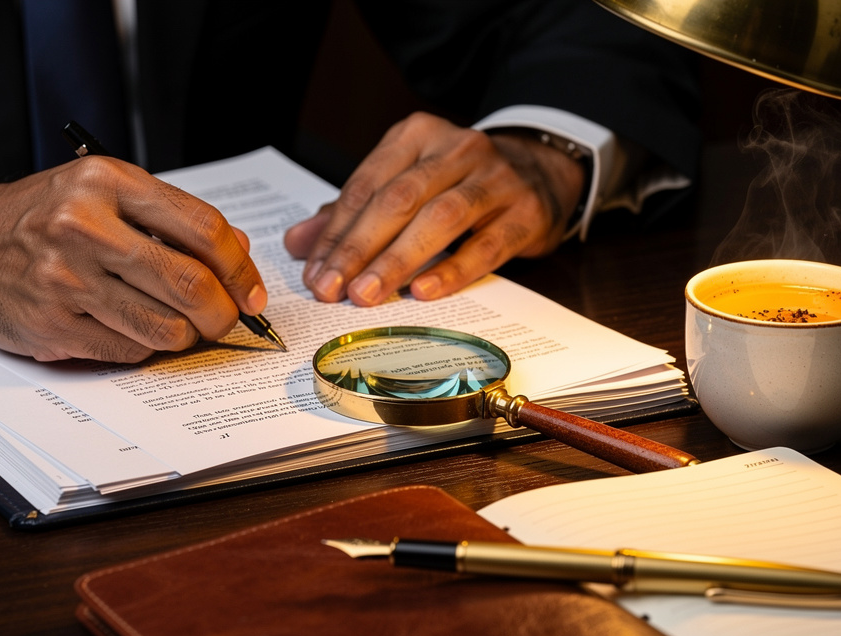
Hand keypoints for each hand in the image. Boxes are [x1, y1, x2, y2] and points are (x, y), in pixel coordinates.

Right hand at [0, 156, 267, 362]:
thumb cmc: (42, 216)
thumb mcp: (104, 192)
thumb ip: (170, 217)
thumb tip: (238, 251)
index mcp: (106, 182)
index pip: (202, 229)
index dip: (240, 268)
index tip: (252, 291)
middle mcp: (84, 227)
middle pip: (190, 283)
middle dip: (223, 312)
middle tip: (228, 319)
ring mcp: (66, 280)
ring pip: (165, 327)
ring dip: (190, 337)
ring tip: (186, 328)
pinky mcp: (53, 325)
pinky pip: (129, 351)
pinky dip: (148, 349)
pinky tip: (141, 332)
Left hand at [284, 112, 585, 305]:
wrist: (542, 170)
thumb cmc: (459, 182)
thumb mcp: (406, 182)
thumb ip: (352, 212)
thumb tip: (297, 243)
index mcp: (416, 136)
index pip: (366, 185)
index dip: (336, 231)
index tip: (314, 272)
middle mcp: (456, 149)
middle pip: (398, 199)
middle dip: (359, 247)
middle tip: (331, 289)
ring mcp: (496, 179)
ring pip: (440, 218)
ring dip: (398, 260)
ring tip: (367, 294)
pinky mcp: (526, 212)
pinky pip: (486, 244)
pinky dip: (453, 269)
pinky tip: (424, 291)